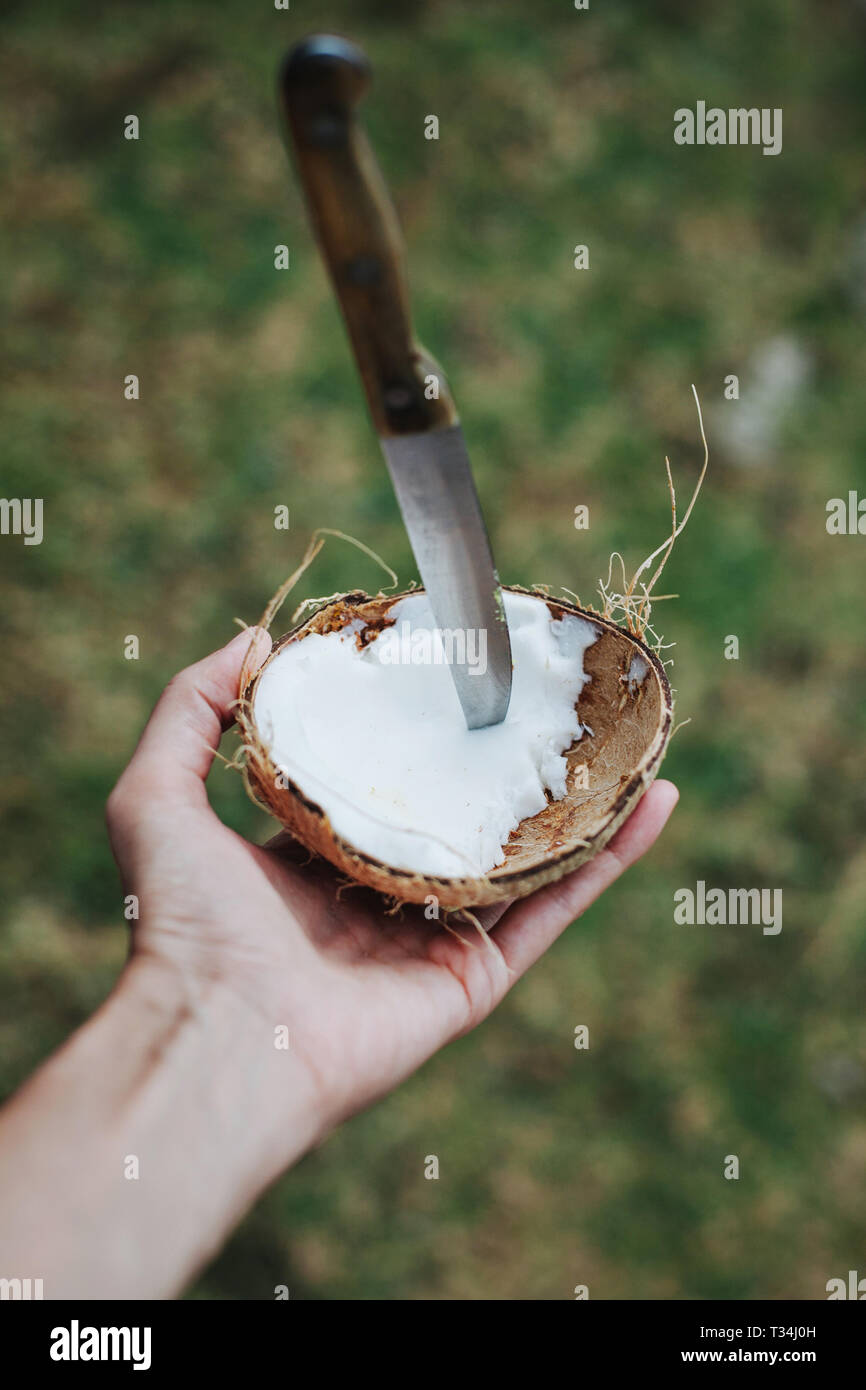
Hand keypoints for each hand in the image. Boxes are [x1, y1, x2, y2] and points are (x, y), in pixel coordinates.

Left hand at [107, 627, 678, 1138]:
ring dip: (580, 803)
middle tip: (558, 704)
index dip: (419, 730)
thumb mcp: (156, 792)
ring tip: (628, 740)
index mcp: (315, 855)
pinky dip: (609, 858)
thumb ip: (190, 709)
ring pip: (525, 858)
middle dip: (510, 765)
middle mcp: (380, 895)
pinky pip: (553, 906)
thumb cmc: (183, 923)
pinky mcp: (476, 977)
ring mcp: (434, 937)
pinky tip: (653, 801)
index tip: (460, 673)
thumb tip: (250, 637)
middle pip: (463, 816)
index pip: (381, 780)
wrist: (218, 1036)